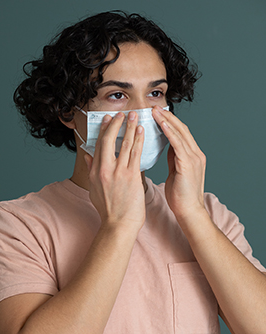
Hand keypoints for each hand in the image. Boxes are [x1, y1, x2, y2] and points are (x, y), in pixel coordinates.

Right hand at [85, 111, 145, 232]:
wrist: (118, 225)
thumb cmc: (108, 209)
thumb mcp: (93, 189)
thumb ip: (90, 170)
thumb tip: (87, 156)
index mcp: (94, 172)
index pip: (98, 145)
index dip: (103, 130)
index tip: (107, 119)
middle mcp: (104, 169)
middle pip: (108, 140)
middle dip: (115, 124)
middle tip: (120, 113)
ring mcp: (118, 171)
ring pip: (124, 143)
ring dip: (129, 127)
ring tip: (133, 116)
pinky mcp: (131, 176)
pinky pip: (135, 153)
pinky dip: (138, 139)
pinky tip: (141, 130)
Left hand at [152, 106, 206, 220]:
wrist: (188, 211)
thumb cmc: (180, 194)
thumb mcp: (175, 171)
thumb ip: (173, 158)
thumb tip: (166, 146)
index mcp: (191, 155)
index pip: (180, 133)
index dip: (169, 122)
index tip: (156, 114)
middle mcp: (195, 153)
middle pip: (181, 129)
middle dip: (167, 117)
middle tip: (154, 107)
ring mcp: (194, 158)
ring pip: (180, 133)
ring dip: (167, 120)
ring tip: (155, 111)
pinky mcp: (189, 164)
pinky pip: (179, 144)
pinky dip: (170, 132)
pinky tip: (162, 124)